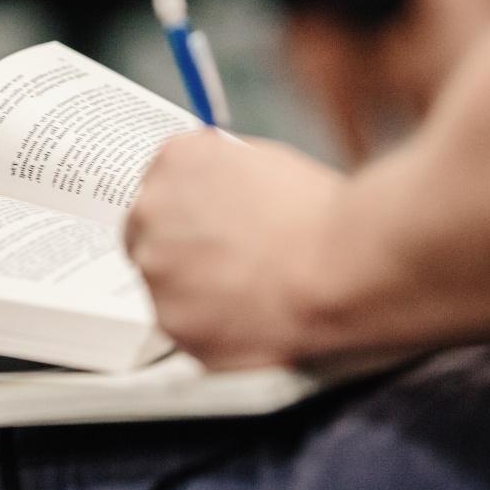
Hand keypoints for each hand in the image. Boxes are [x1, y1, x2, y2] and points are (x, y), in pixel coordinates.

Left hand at [125, 131, 344, 368]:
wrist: (343, 267)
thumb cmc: (320, 213)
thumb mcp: (264, 162)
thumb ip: (220, 174)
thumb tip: (213, 194)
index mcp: (174, 161)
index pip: (158, 187)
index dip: (185, 212)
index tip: (208, 229)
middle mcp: (150, 211)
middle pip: (146, 235)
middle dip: (178, 251)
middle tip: (226, 267)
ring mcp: (155, 270)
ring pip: (163, 286)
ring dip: (192, 292)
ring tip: (249, 296)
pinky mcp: (171, 322)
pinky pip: (183, 327)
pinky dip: (209, 328)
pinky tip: (249, 321)